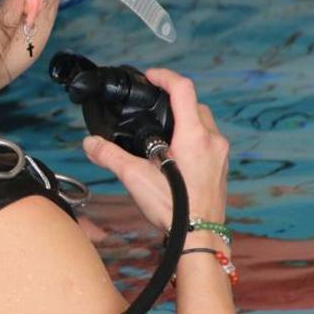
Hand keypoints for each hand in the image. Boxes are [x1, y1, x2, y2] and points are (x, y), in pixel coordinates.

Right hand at [81, 68, 230, 232]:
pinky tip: (176, 153)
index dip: (164, 77)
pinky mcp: (222, 168)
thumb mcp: (135, 178)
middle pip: (195, 104)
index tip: (150, 77)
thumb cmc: (175, 208)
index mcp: (194, 136)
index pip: (183, 89)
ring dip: (186, 119)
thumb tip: (91, 143)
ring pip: (205, 123)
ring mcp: (221, 155)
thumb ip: (110, 155)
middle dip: (175, 99)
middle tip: (154, 104)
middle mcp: (212, 141)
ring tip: (163, 129)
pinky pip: (210, 141)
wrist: (200, 237)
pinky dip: (194, 137)